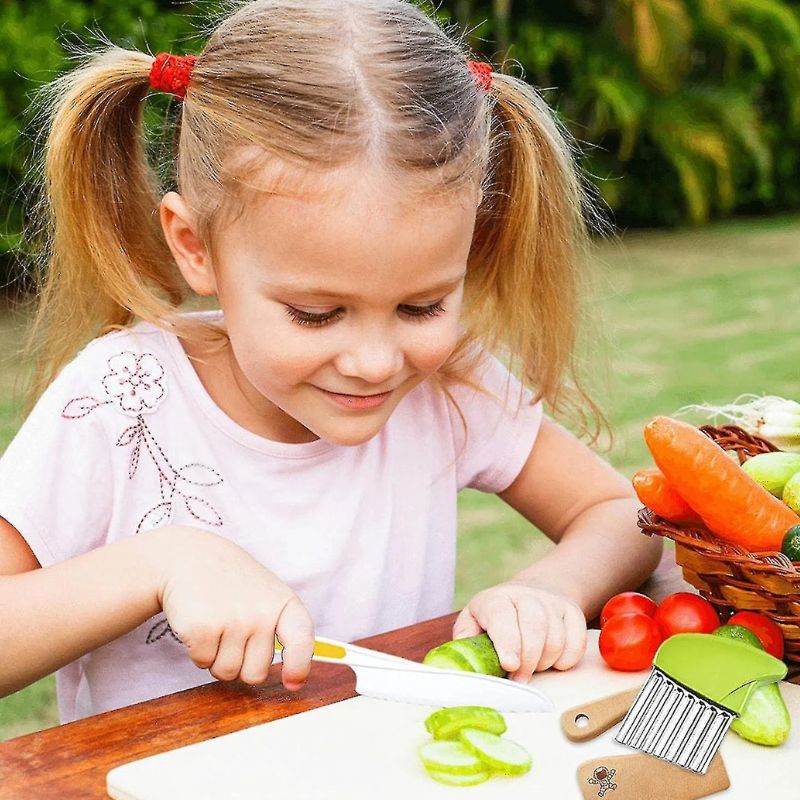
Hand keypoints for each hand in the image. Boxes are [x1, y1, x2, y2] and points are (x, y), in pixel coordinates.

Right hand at [153, 527, 314, 690]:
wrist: (190, 558)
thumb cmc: (233, 584)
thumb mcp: (266, 595)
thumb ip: (280, 630)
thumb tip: (295, 682)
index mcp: (284, 603)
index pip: (301, 641)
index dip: (299, 666)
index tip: (293, 682)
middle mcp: (262, 613)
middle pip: (256, 673)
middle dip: (241, 664)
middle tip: (232, 633)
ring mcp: (233, 621)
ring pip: (227, 673)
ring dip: (217, 659)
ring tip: (216, 624)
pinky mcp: (202, 629)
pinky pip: (202, 664)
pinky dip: (198, 651)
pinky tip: (200, 622)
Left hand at [452, 579, 586, 681]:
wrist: (530, 594)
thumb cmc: (495, 619)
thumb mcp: (473, 624)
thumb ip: (466, 644)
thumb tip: (461, 670)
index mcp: (496, 599)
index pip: (503, 615)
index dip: (507, 642)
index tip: (509, 665)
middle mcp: (525, 595)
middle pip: (534, 628)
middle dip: (527, 661)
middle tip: (519, 678)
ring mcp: (552, 602)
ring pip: (556, 639)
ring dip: (544, 663)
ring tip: (531, 668)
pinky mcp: (572, 612)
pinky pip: (576, 643)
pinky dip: (565, 660)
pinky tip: (551, 661)